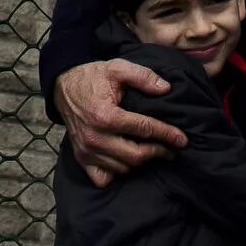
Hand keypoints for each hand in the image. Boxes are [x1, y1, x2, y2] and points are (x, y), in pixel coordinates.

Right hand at [55, 59, 188, 186]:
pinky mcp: (81, 158)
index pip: (144, 129)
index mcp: (105, 115)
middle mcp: (95, 137)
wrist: (62, 86)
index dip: (167, 134)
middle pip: (136, 156)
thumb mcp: (117, 67)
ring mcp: (87, 150)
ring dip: (139, 161)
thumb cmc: (92, 77)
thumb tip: (166, 89)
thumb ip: (142, 76)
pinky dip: (117, 173)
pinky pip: (104, 178)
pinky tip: (124, 160)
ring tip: (150, 150)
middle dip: (158, 152)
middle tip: (170, 148)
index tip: (183, 139)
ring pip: (123, 168)